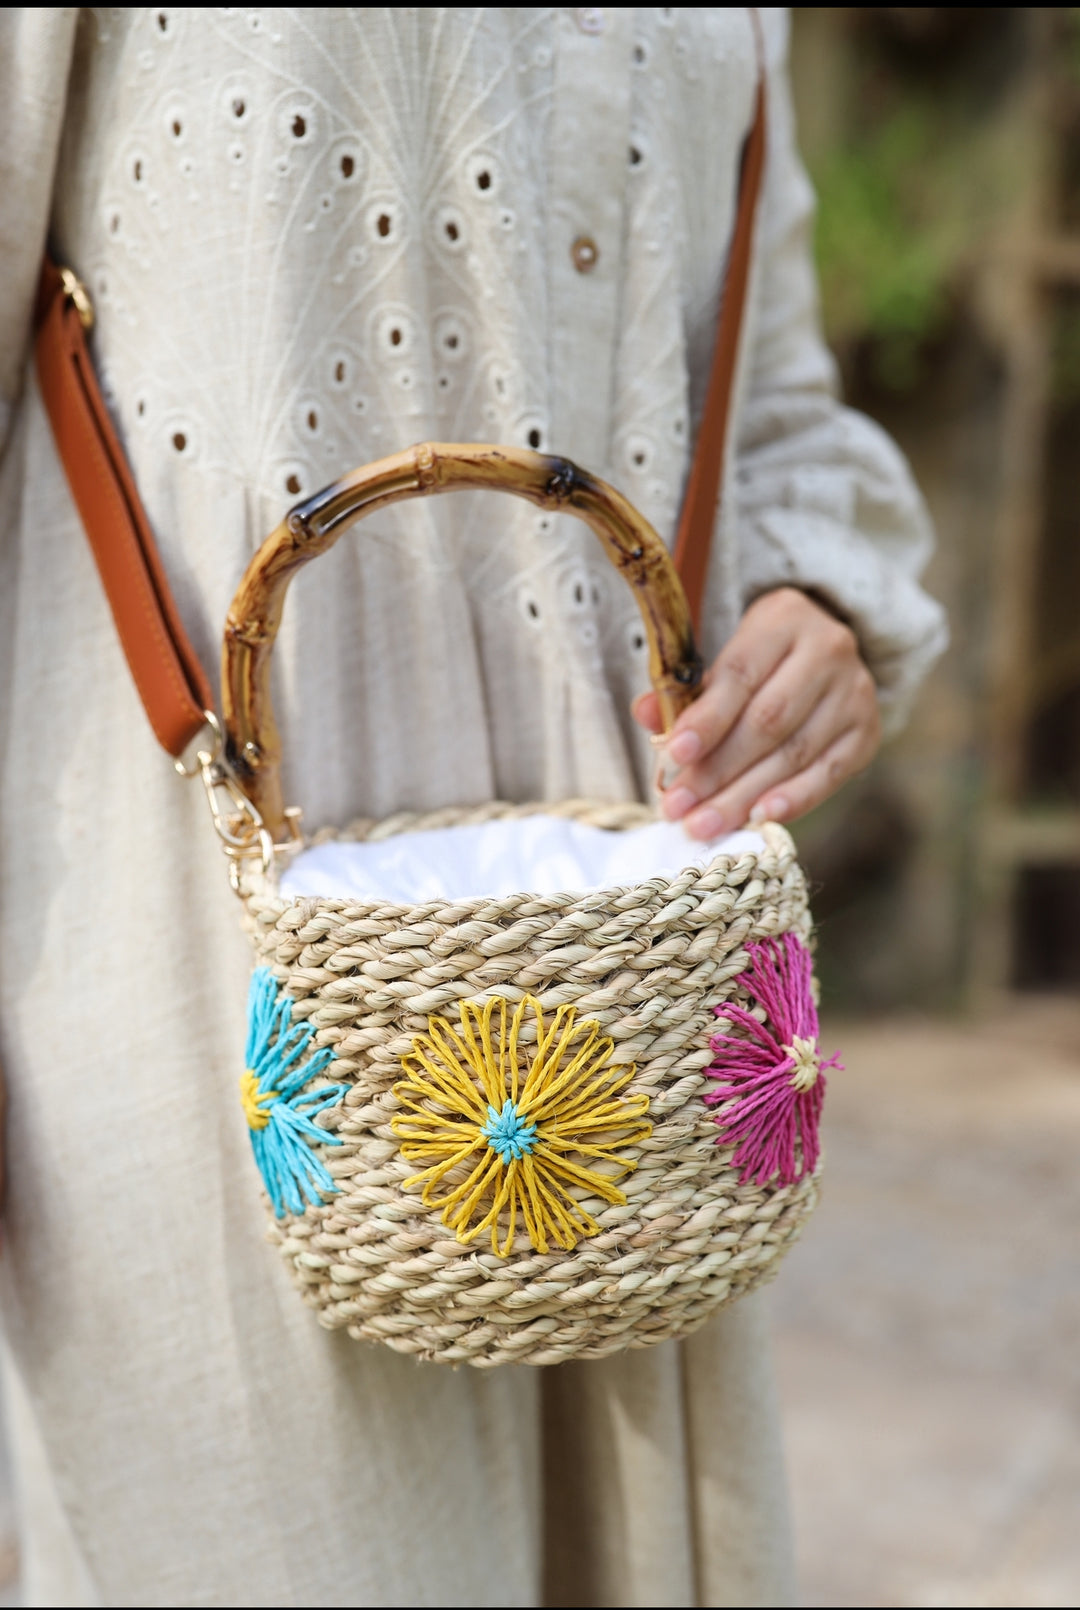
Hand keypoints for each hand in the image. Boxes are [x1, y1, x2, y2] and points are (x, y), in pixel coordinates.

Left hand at [632, 587, 880, 839]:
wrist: (822, 653)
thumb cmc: (758, 661)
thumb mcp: (720, 658)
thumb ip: (682, 689)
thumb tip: (646, 715)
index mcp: (784, 619)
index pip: (740, 675)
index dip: (705, 720)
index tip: (672, 757)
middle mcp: (828, 650)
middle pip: (768, 720)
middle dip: (718, 770)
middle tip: (678, 807)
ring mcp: (854, 692)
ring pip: (794, 753)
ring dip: (744, 795)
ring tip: (703, 824)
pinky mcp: (865, 731)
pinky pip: (828, 773)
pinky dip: (794, 799)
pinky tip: (758, 819)